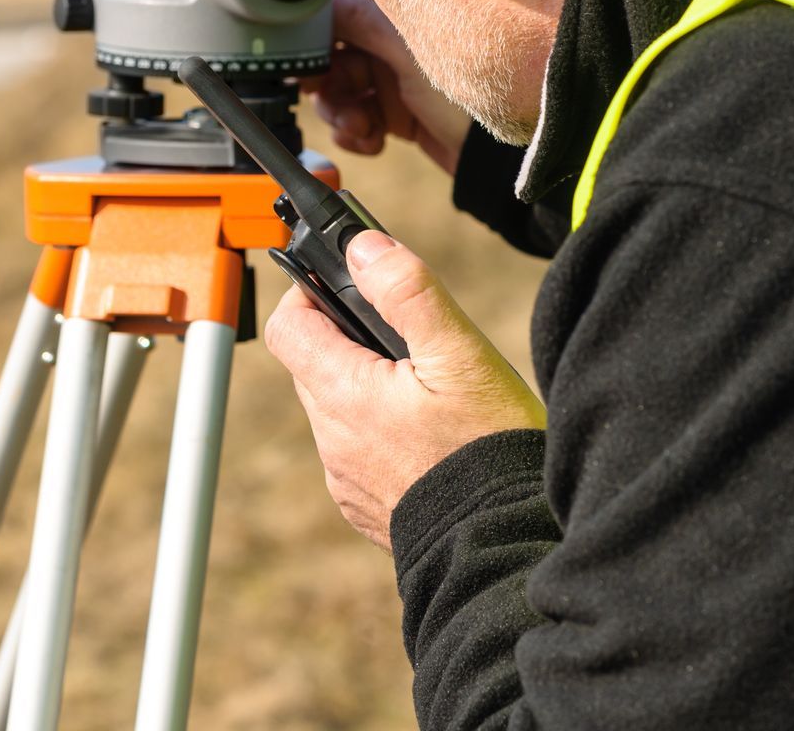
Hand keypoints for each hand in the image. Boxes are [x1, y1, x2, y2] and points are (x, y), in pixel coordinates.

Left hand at [265, 230, 543, 550]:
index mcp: (342, 394)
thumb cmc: (487, 451)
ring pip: (338, 411)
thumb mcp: (460, 354)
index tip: (349, 286)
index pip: (288, 327)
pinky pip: (358, 454)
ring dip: (367, 389)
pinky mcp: (366, 508)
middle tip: (406, 337)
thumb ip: (408, 291)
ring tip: (428, 390)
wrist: (504, 546)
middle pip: (314, 365)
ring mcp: (346, 478)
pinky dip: (381, 434)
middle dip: (348, 339)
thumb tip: (363, 247)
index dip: (310, 294)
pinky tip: (431, 437)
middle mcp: (331, 439)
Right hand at [307, 0, 471, 174]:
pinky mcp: (392, 109)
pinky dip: (355, 130)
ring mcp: (392, 72)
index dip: (321, 7)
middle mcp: (393, 34)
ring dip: (337, 106)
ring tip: (359, 124)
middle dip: (323, 70)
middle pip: (331, 40)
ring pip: (336, 82)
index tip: (310, 31)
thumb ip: (358, 19)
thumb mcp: (407, 52)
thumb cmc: (470, 95)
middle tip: (323, 86)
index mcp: (402, 4)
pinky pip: (352, 114)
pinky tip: (372, 138)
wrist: (496, 159)